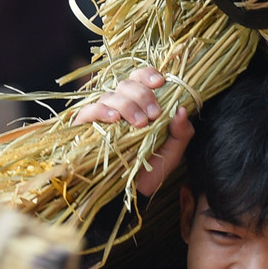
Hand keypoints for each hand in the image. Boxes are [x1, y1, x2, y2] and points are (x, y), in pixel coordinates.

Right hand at [71, 66, 193, 196]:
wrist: (130, 193)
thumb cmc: (150, 170)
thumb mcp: (172, 152)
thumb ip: (181, 132)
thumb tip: (182, 110)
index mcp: (140, 104)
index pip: (140, 78)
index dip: (148, 75)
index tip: (160, 82)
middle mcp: (120, 105)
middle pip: (126, 84)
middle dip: (142, 96)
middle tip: (153, 115)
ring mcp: (102, 115)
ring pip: (110, 96)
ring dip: (127, 106)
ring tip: (139, 124)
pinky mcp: (85, 127)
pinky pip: (90, 110)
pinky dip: (102, 111)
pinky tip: (114, 120)